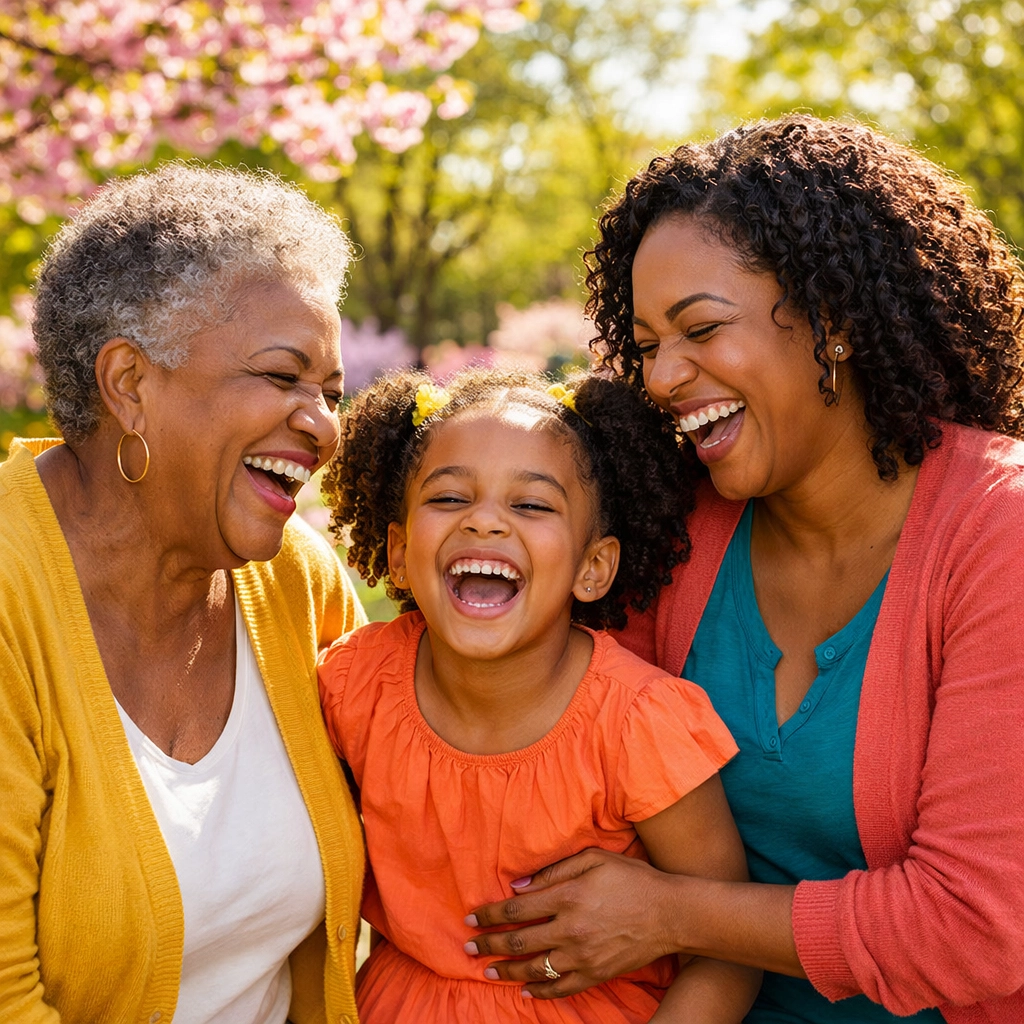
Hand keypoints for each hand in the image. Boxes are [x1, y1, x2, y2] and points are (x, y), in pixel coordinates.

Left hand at [464, 847, 680, 998]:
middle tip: (468, 949)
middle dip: (488, 945)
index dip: (489, 915)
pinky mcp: (596, 973)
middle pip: (519, 940)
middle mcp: (570, 929)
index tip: (470, 918)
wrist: (670, 913)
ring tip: (488, 972)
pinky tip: (525, 992)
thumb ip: (553, 871)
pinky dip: (540, 992)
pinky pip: (561, 988)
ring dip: (507, 971)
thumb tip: (518, 886)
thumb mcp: (593, 859)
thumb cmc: (631, 879)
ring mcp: (583, 956)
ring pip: (534, 969)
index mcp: (567, 896)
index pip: (516, 909)